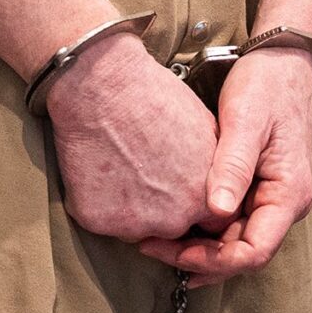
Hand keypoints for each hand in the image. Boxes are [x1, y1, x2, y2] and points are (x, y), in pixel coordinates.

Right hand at [43, 30, 217, 243]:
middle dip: (158, 206)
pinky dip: (97, 199)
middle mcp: (172, 221)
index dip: (189, 202)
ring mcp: (133, 224)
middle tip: (144, 169)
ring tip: (120, 163)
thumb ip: (213, 168)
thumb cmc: (154, 97)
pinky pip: (99, 218)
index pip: (205, 223)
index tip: (175, 185)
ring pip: (132, 225)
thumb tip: (215, 180)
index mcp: (203, 200)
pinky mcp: (96, 220)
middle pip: (168, 227)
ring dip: (127, 205)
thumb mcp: (206, 130)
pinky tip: (98, 167)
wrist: (104, 85)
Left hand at [137, 47, 311, 284]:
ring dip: (198, 247)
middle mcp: (283, 204)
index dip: (214, 260)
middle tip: (152, 248)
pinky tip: (174, 224)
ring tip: (155, 242)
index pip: (255, 251)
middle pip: (242, 252)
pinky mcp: (254, 187)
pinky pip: (230, 219)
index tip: (174, 251)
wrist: (279, 60)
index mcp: (289, 194)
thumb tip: (216, 211)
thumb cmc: (266, 85)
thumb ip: (233, 165)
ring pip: (234, 240)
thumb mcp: (246, 120)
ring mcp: (269, 197)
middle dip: (198, 258)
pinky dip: (203, 228)